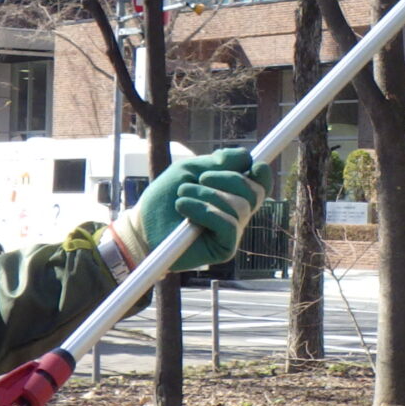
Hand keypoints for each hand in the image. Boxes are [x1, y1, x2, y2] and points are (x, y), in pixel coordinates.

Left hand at [110, 148, 272, 273]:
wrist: (143, 225)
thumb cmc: (165, 198)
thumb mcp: (189, 170)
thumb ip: (217, 162)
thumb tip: (246, 157)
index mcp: (233, 192)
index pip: (261, 182)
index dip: (261, 172)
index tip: (251, 164)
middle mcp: (237, 213)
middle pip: (255, 192)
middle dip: (228, 179)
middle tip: (201, 179)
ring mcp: (231, 232)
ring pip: (239, 207)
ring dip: (207, 195)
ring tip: (182, 196)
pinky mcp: (224, 248)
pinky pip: (228, 225)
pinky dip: (205, 211)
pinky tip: (185, 209)